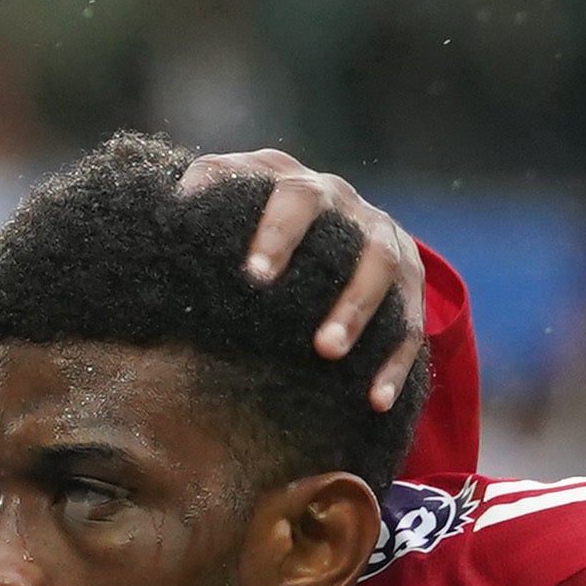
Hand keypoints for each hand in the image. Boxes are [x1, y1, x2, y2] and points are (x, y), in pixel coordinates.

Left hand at [186, 149, 429, 410]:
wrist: (326, 224)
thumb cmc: (253, 221)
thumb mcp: (228, 199)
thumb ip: (207, 193)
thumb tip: (176, 208)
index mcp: (297, 185)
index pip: (290, 197)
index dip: (276, 234)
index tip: (253, 275)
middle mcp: (346, 205)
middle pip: (347, 234)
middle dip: (330, 284)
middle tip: (303, 326)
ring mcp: (382, 240)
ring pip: (381, 271)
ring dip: (358, 312)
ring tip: (328, 352)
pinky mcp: (409, 282)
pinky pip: (410, 324)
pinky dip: (395, 363)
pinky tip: (376, 401)